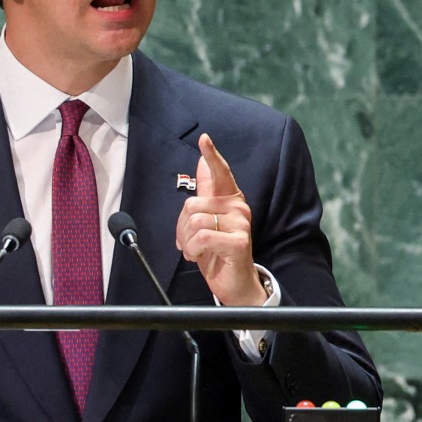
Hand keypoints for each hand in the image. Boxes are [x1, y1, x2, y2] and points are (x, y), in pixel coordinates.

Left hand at [175, 133, 267, 305]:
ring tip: (196, 250)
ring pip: (195, 221)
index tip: (204, 139)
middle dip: (181, 227)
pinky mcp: (239, 241)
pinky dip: (193, 249)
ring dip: (187, 241)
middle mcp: (237, 207)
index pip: (220, 173)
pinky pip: (202, 237)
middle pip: (191, 204)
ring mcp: (240, 223)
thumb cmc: (218, 251)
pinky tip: (200, 256)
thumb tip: (201, 163)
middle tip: (189, 242)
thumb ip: (205, 193)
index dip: (211, 156)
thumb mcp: (207, 221)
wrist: (234, 283)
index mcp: (229, 199)